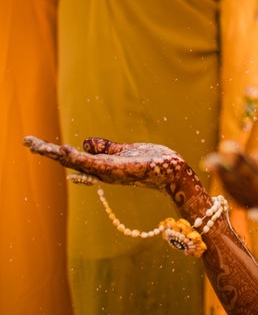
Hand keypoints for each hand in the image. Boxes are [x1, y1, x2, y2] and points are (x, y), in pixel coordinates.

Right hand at [24, 135, 187, 189]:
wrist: (173, 172)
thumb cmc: (153, 163)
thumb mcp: (125, 151)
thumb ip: (105, 148)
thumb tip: (84, 143)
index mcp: (102, 166)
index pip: (74, 159)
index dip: (55, 152)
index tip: (35, 144)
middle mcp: (101, 172)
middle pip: (68, 161)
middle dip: (47, 152)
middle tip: (26, 141)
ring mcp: (107, 172)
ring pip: (75, 162)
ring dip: (54, 153)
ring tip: (35, 144)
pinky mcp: (115, 170)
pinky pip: (92, 164)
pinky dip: (76, 157)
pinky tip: (63, 150)